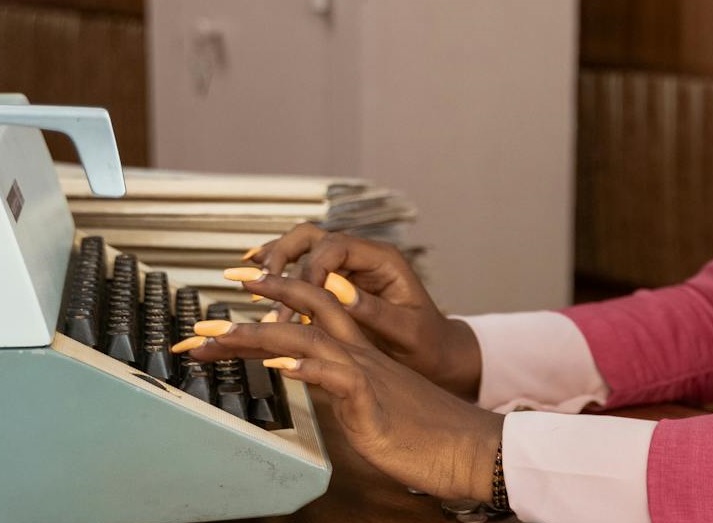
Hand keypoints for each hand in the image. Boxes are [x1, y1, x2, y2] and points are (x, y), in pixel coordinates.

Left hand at [184, 272, 503, 501]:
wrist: (469, 447)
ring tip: (221, 332)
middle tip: (213, 295)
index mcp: (359, 353)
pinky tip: (280, 362)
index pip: (311, 313)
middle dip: (259, 296)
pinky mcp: (371, 399)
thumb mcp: (370, 404)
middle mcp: (359, 354)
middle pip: (307, 308)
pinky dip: (306, 364)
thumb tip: (305, 374)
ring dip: (261, 331)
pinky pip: (337, 374)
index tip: (234, 297)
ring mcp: (365, 373)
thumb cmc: (423, 434)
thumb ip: (339, 383)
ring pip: (310, 335)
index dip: (273, 300)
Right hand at [244, 224, 479, 397]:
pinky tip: (256, 276)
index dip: (309, 271)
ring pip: (302, 247)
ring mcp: (349, 267)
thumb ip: (374, 310)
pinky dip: (279, 270)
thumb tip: (338, 291)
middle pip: (313, 237)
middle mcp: (363, 257)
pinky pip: (302, 267)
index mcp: (383, 261)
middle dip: (282, 256)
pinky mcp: (337, 283)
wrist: (436, 353)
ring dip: (274, 261)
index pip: (335, 248)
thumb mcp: (407, 331)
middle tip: (261, 283)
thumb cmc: (427, 343)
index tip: (294, 302)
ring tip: (249, 278)